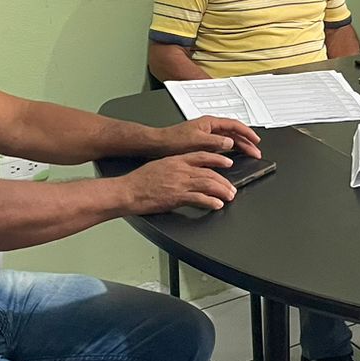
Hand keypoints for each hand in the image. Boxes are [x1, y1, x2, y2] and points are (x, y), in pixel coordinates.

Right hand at [124, 152, 238, 214]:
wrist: (128, 191)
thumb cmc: (139, 180)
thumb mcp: (159, 165)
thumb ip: (174, 165)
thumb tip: (185, 169)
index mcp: (177, 160)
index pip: (203, 156)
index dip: (218, 159)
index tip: (227, 162)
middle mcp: (181, 170)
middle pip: (210, 173)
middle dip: (224, 181)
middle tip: (231, 187)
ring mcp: (180, 184)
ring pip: (209, 184)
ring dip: (222, 191)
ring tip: (229, 196)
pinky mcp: (177, 197)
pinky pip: (200, 199)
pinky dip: (211, 202)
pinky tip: (217, 204)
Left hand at [154, 117, 261, 158]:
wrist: (158, 144)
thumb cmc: (173, 140)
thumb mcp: (196, 141)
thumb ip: (215, 142)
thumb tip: (231, 143)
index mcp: (210, 123)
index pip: (234, 125)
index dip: (247, 133)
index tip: (256, 141)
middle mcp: (210, 127)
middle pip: (234, 133)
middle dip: (247, 142)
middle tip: (257, 152)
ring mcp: (207, 135)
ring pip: (229, 139)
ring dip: (240, 147)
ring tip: (250, 155)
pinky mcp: (203, 143)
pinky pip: (222, 145)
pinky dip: (231, 151)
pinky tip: (234, 157)